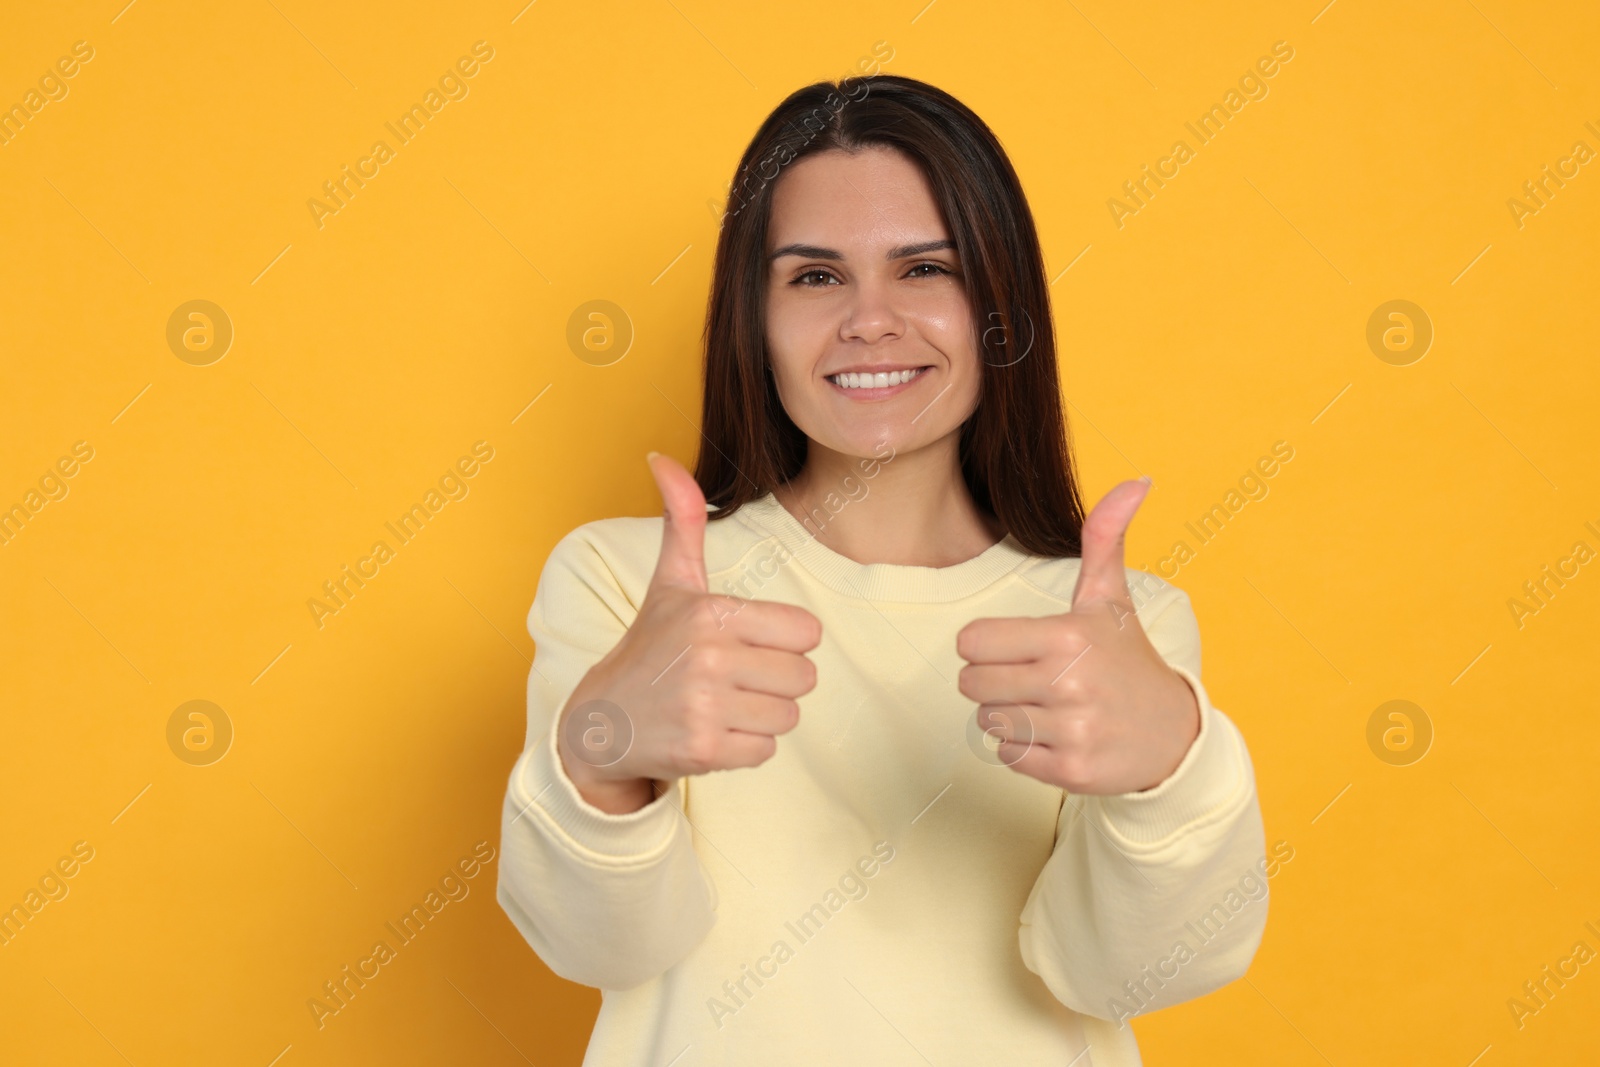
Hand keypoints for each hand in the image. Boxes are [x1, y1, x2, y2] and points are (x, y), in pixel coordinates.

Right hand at [556, 452, 822, 813]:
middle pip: (804, 677)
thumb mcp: (670, 583)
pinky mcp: (705, 751)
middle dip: (775, 681)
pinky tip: (711, 732)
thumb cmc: (649, 648)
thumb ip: (682, 521)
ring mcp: (706, 707)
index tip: (749, 643)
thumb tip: (660, 457)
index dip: (784, 641)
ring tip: (722, 705)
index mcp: (711, 612)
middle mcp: (710, 657)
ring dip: (762, 716)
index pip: (807, 632)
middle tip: (734, 679)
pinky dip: (745, 748)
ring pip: (789, 716)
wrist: (600, 722)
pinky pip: (767, 751)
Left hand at [955, 478, 1200, 794]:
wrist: (1173, 734)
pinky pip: (1007, 756)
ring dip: (1008, 716)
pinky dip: (1022, 750)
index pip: (971, 642)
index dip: (985, 646)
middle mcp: (1070, 682)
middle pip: (973, 684)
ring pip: (988, 721)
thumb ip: (1105, 538)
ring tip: (1047, 707)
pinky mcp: (1071, 771)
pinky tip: (1055, 735)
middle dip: (994, 682)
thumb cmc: (1126, 659)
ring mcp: (1073, 729)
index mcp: (1068, 634)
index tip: (1016, 648)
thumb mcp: (1110, 598)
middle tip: (1034, 679)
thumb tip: (1136, 480)